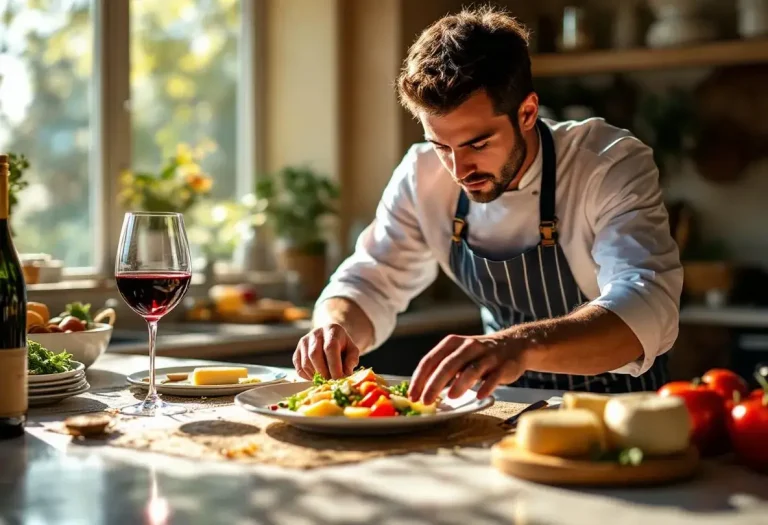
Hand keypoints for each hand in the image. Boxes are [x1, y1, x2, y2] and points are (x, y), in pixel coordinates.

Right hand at [293, 324, 360, 379]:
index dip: (334, 365)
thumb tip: (346, 373)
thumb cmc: (343, 346)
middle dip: (324, 372)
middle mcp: (315, 334)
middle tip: (331, 381)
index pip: (330, 347)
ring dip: (316, 376)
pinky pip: (299, 368)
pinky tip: (317, 377)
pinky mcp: (297, 352)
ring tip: (326, 379)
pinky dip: (308, 377)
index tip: (339, 378)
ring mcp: (304, 342)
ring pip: (306, 363)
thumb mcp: (352, 350)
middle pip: (314, 355)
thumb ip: (352, 360)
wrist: (331, 339)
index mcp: (331, 330)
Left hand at [409, 334, 526, 403]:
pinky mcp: (504, 365)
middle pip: (448, 365)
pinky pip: (494, 377)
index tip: (412, 395)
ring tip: (451, 397)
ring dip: (460, 384)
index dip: (420, 378)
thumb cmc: (479, 355)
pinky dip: (486, 386)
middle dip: (435, 384)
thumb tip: (422, 391)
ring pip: (471, 369)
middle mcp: (469, 346)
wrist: (514, 345)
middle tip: (425, 401)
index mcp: (453, 343)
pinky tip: (479, 396)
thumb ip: (443, 369)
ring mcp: (487, 355)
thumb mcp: (459, 355)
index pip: (431, 360)